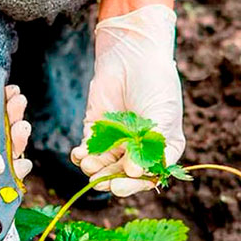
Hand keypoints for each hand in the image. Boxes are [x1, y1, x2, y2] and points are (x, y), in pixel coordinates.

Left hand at [70, 5, 184, 196]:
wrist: (132, 54)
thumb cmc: (155, 84)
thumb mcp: (162, 116)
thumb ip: (150, 146)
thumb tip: (133, 172)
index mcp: (161, 150)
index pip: (149, 177)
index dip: (134, 185)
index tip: (120, 186)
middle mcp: (139, 151)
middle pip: (124, 175)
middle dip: (111, 179)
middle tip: (100, 182)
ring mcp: (117, 143)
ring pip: (104, 167)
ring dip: (95, 170)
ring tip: (88, 164)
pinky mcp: (96, 132)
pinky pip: (88, 152)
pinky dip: (82, 156)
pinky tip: (79, 154)